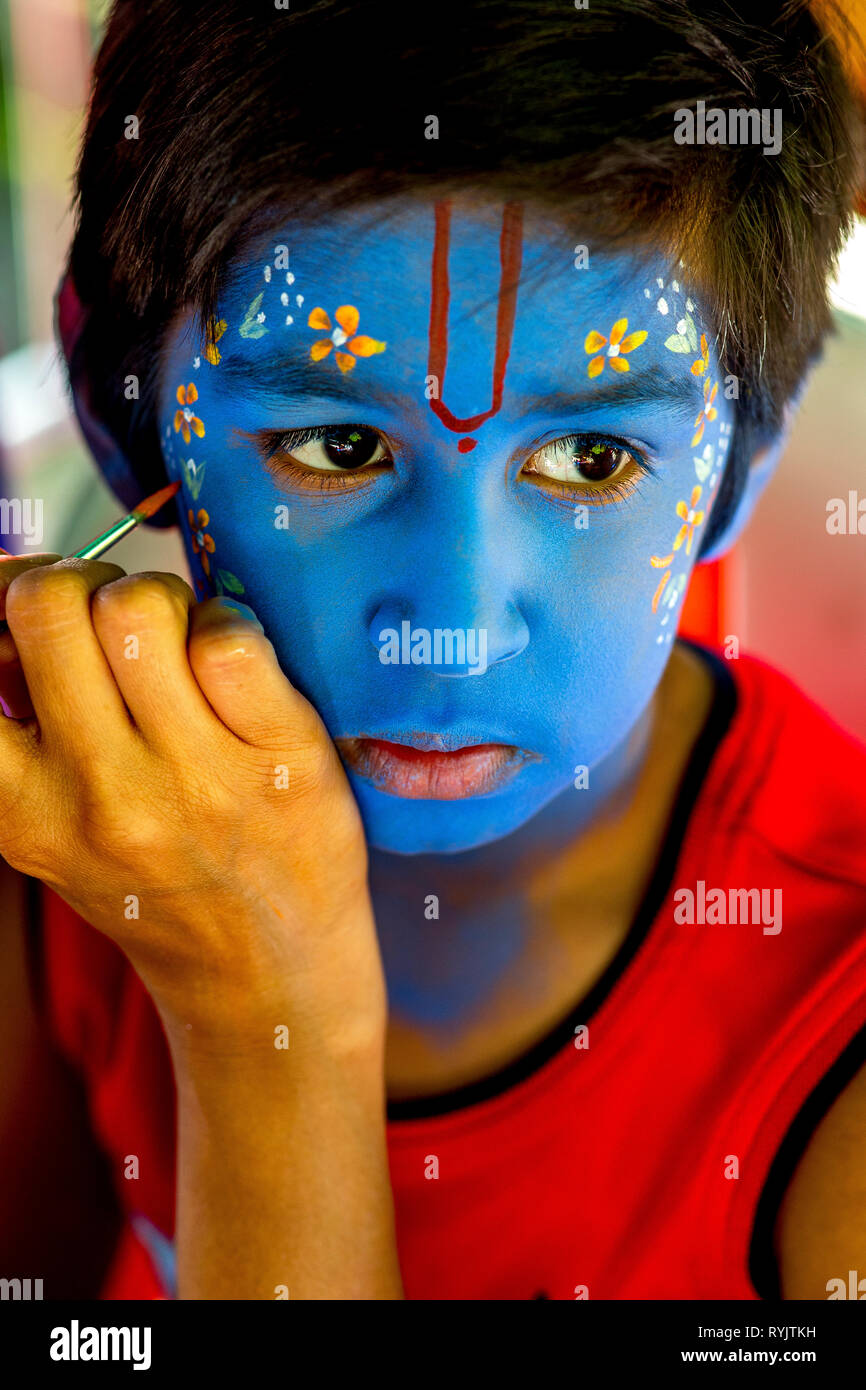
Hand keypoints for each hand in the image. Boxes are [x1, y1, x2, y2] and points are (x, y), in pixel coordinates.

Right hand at [0, 556, 384, 1053]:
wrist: (265, 977)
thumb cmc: (156, 887)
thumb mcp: (55, 831)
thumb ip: (21, 733)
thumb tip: (8, 604)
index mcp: (26, 811)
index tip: (18, 613)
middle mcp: (103, 795)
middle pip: (52, 604)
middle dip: (76, 583)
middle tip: (105, 616)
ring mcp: (196, 777)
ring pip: (140, 606)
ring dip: (156, 601)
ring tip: (173, 642)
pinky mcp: (282, 759)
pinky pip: (230, 638)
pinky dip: (226, 626)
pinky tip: (228, 662)